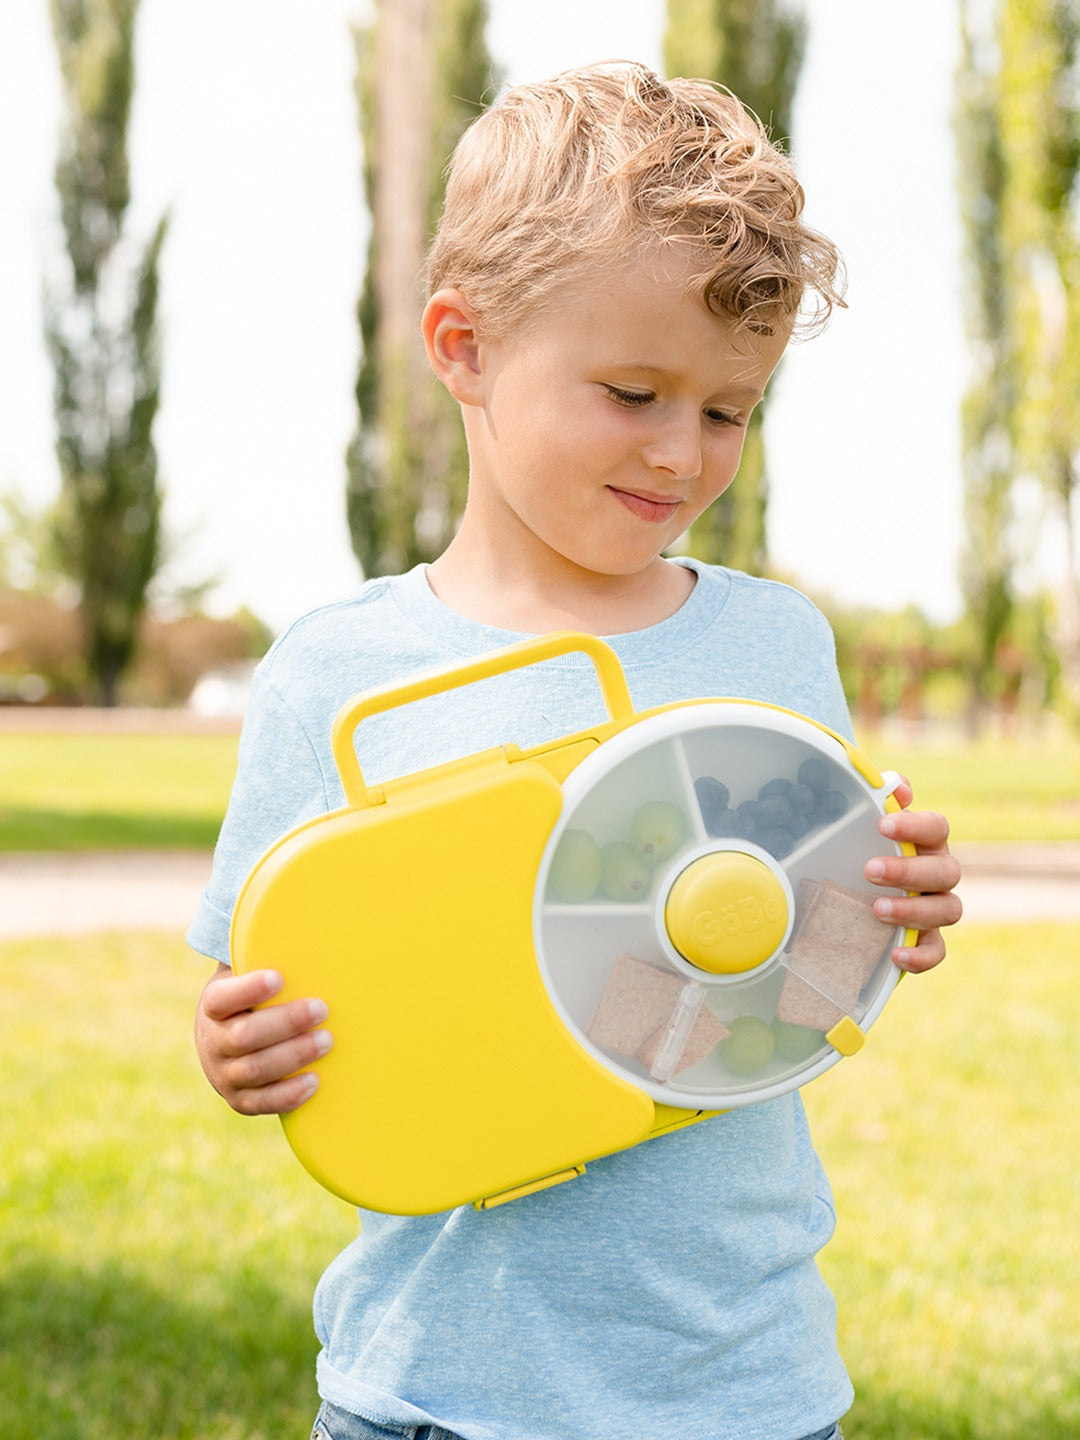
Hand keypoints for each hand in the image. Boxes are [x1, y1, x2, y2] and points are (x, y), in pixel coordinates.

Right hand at [194, 964, 332, 1115]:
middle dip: (286, 1022)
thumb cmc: (253, 998)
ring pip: (256, 1070)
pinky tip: (315, 1081)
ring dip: (294, 1055)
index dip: (248, 990)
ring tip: (327, 1040)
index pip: (223, 999)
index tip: (279, 978)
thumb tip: (304, 904)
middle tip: (321, 1009)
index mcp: (213, 1006)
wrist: (225, 1043)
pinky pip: (262, 1103)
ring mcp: (224, 1074)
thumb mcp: (248, 972)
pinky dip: (288, 1095)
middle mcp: (212, 1042)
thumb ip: (264, 951)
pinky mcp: (239, 1100)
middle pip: (245, 1036)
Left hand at [864, 778, 961, 973]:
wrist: (849, 898)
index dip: (915, 826)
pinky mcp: (926, 940)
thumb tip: (892, 785)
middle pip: (946, 871)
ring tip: (876, 909)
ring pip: (948, 910)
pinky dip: (921, 955)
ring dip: (914, 910)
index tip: (883, 825)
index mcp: (925, 843)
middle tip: (869, 870)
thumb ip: (877, 801)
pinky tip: (895, 953)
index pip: (937, 828)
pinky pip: (937, 950)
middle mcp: (937, 874)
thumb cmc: (861, 852)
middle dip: (909, 871)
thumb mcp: (860, 827)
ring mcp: (935, 908)